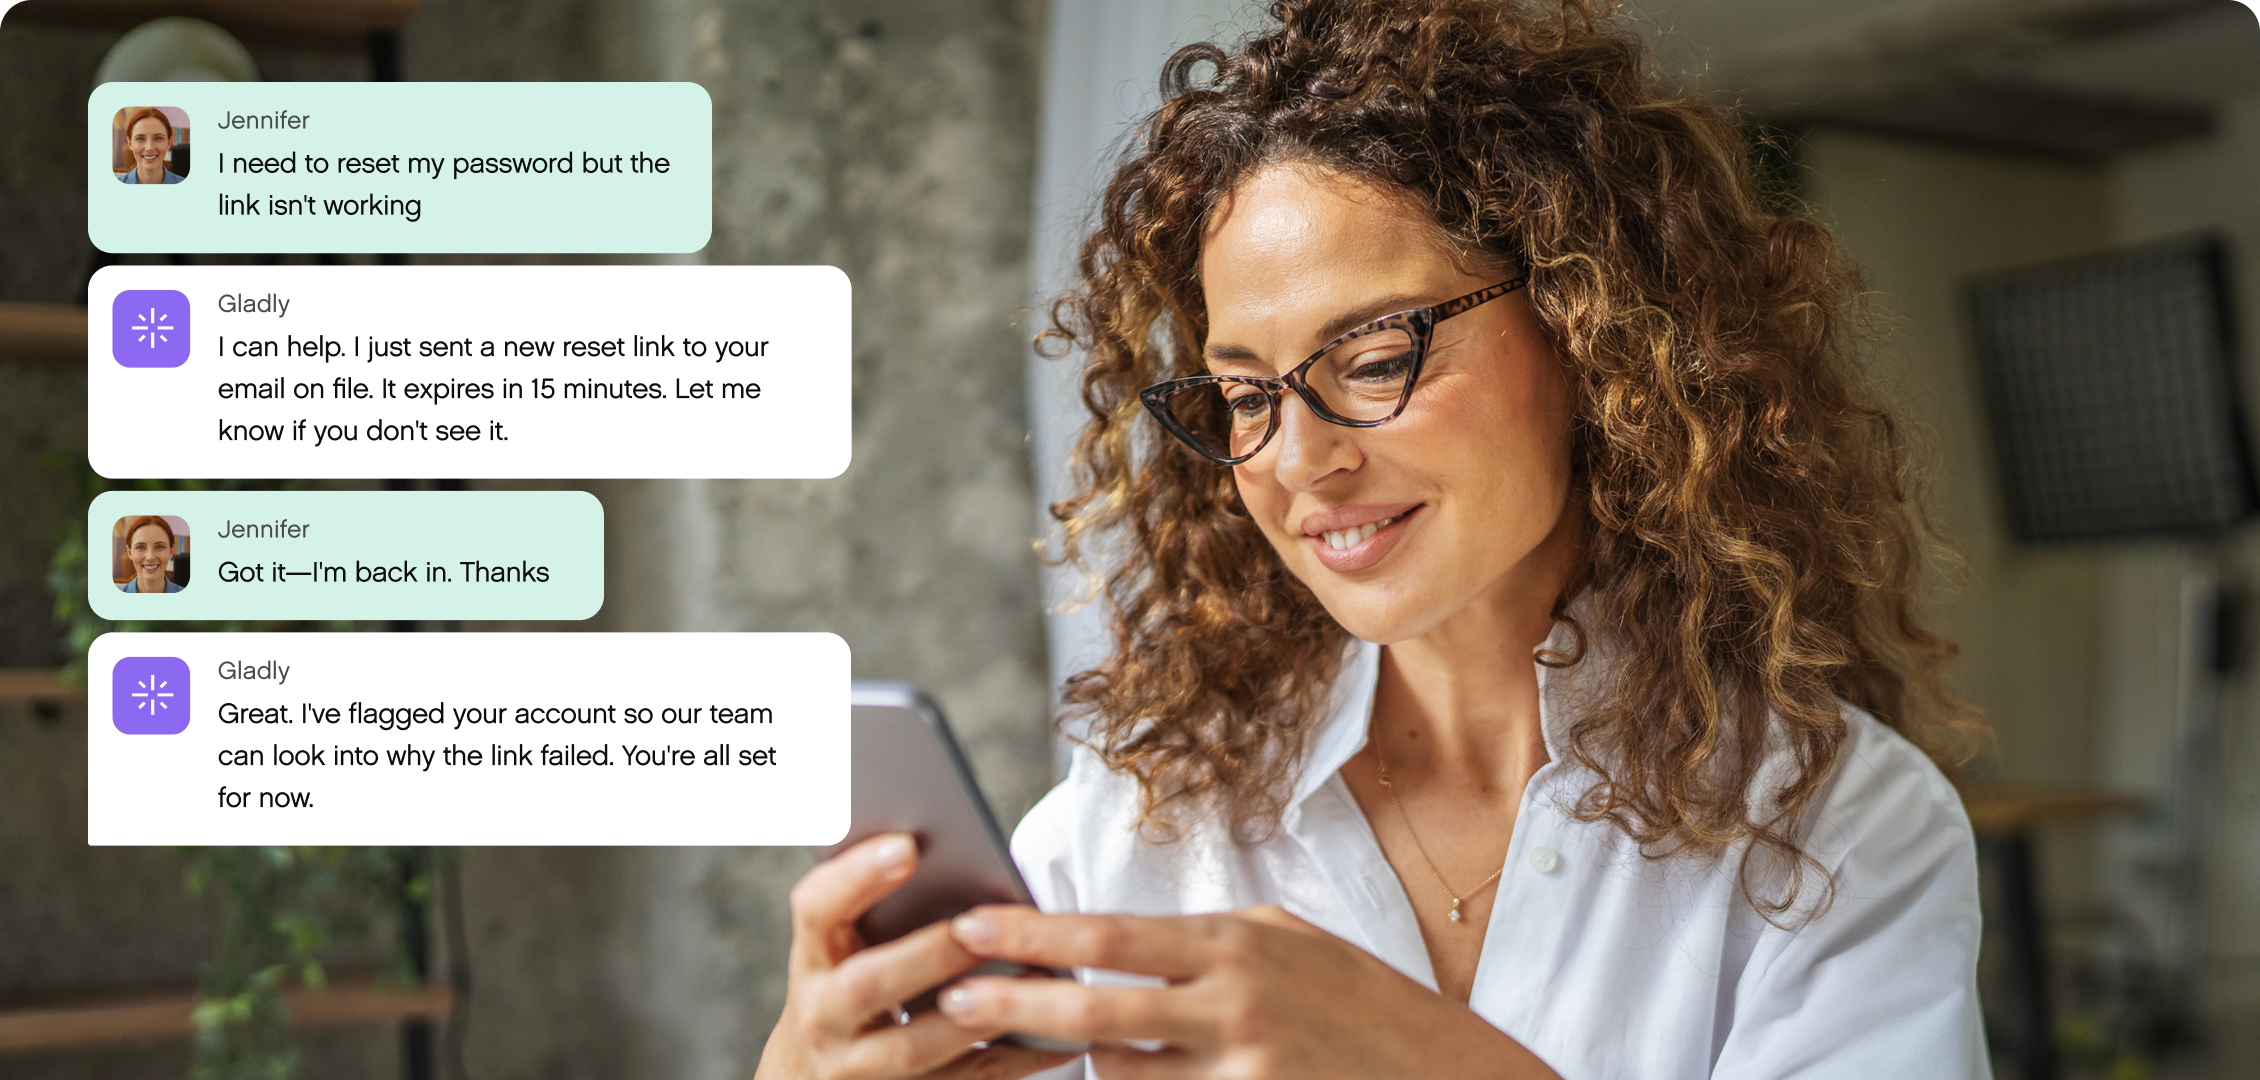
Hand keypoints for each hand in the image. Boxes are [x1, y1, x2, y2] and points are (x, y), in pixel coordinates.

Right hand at [754, 834, 1078, 1079]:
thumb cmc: (848, 995)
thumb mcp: (845, 953)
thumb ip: (880, 910)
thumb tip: (950, 854)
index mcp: (813, 959)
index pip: (815, 909)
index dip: (856, 876)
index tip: (908, 844)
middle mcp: (822, 1016)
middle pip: (865, 985)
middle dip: (928, 953)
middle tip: (978, 926)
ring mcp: (855, 1069)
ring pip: (915, 1046)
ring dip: (980, 1011)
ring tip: (1036, 979)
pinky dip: (1011, 1059)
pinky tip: (1054, 1038)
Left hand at [939, 905, 1559, 1079]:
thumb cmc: (1377, 1013)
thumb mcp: (1301, 949)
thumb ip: (1218, 944)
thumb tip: (1133, 945)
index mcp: (1242, 943)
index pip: (1113, 935)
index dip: (1035, 932)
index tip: (973, 925)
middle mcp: (1238, 1002)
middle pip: (1095, 1007)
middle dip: (1015, 1003)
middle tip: (953, 996)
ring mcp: (1246, 1068)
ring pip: (1121, 1074)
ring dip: (1091, 1066)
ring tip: (1056, 1047)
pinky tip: (1139, 1079)